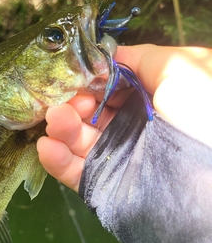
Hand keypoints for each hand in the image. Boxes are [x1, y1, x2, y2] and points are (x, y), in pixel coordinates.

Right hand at [37, 44, 211, 191]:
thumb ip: (142, 58)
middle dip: (71, 103)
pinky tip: (46, 146)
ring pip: (78, 141)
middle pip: (89, 114)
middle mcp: (132, 129)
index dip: (90, 81)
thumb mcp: (182, 68)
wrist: (210, 173)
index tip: (78, 76)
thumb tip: (109, 57)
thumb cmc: (202, 113)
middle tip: (66, 100)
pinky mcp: (105, 186)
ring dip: (60, 127)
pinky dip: (55, 160)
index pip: (108, 90)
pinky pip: (74, 173)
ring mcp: (117, 158)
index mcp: (150, 102)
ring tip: (54, 119)